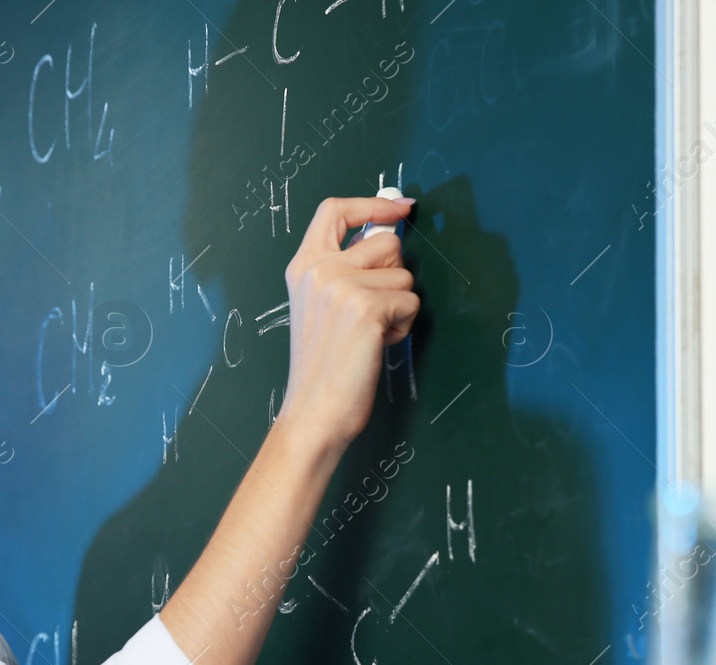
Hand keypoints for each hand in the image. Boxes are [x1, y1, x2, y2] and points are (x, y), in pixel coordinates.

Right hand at [279, 196, 419, 452]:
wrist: (315, 409)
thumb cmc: (324, 365)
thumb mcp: (322, 305)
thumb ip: (345, 269)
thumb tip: (388, 233)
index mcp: (304, 266)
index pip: (335, 210)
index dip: (372, 204)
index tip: (400, 207)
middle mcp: (320, 269)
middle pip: (386, 242)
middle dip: (393, 274)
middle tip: (372, 311)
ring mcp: (342, 286)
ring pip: (404, 275)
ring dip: (399, 305)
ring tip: (371, 333)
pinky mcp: (367, 307)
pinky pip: (411, 302)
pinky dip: (403, 325)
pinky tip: (378, 344)